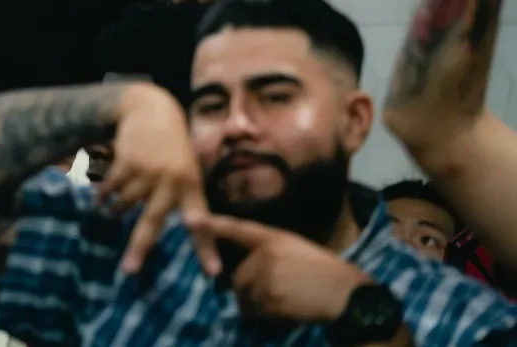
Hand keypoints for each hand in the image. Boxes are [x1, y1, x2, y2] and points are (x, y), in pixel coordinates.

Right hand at [98, 84, 219, 274]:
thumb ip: (185, 197)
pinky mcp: (127, 161)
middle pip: (153, 221)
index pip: (201, 221)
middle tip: (128, 270)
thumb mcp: (186, 168)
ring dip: (115, 211)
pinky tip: (100, 199)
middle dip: (140, 247)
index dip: (206, 248)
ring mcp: (148, 170)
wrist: (151, 108)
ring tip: (112, 211)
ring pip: (125, 205)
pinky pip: (110, 190)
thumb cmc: (171, 147)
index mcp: (191, 185)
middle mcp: (171, 180)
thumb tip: (191, 228)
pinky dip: (102, 196)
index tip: (212, 272)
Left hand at [191, 215, 370, 322]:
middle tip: (277, 292)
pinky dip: (264, 318)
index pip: (238, 228)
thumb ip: (267, 253)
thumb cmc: (324, 271)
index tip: (190, 219)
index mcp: (274, 237)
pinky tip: (285, 312)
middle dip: (249, 289)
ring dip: (256, 305)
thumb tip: (241, 275)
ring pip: (243, 297)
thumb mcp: (295, 249)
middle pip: (238, 277)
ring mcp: (267, 277)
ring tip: (283, 301)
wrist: (346, 294)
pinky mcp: (270, 299)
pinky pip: (254, 312)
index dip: (213, 224)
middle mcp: (266, 254)